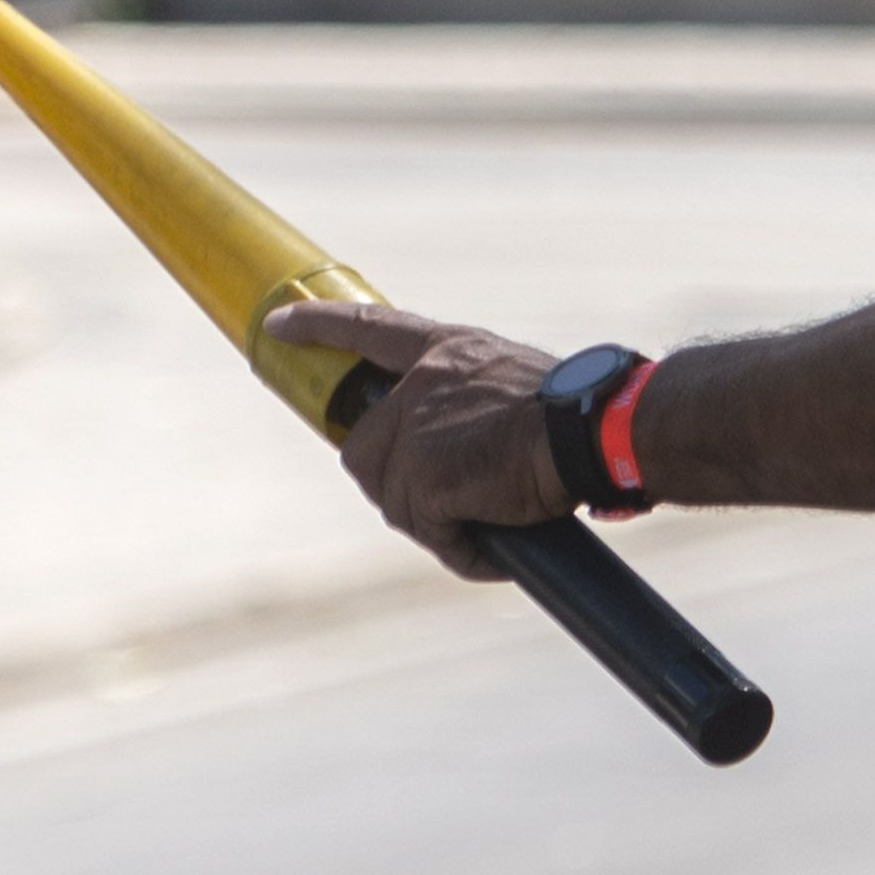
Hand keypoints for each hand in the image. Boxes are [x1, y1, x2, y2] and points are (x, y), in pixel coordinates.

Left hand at [259, 300, 567, 578]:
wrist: (593, 431)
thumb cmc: (580, 414)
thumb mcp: (518, 387)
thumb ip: (477, 404)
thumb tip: (473, 458)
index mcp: (448, 352)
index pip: (372, 329)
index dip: (323, 326)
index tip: (281, 324)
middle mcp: (421, 384)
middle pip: (367, 450)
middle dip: (401, 488)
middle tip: (452, 506)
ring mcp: (415, 430)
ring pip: (395, 499)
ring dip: (439, 522)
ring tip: (492, 523)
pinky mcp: (422, 478)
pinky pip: (429, 533)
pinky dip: (460, 550)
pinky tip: (493, 550)